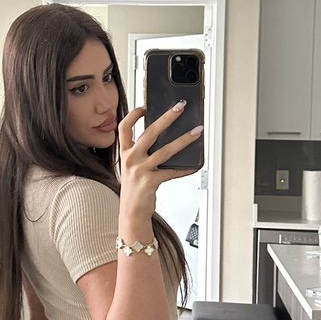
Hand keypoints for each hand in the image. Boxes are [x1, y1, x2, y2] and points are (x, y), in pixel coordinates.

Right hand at [117, 103, 201, 228]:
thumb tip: (167, 138)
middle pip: (150, 132)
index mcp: (125, 153)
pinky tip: (194, 165)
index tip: (145, 107)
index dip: (133, 115)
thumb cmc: (135, 188)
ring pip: (165, 150)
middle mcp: (131, 159)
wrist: (131, 212)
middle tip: (180, 107)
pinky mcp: (150, 182)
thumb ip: (143, 152)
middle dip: (167, 117)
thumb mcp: (132, 167)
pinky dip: (185, 169)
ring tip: (197, 131)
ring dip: (184, 139)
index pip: (124, 127)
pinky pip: (172, 172)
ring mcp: (140, 170)